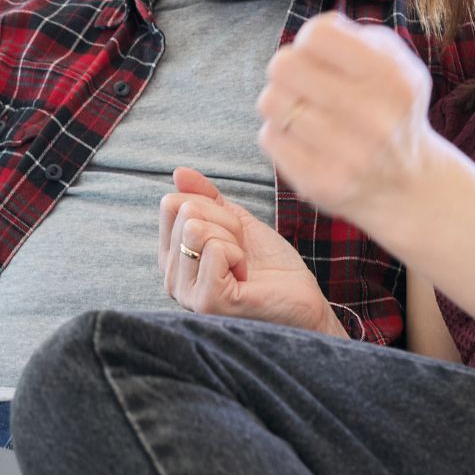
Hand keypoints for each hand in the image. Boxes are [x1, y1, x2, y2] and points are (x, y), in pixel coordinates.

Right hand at [159, 168, 339, 333]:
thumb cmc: (273, 268)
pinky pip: (215, 249)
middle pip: (186, 214)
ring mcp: (187, 293)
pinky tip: (245, 278)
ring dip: (233, 240)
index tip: (233, 234)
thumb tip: (179, 173)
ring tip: (244, 265)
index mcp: (174, 258)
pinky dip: (239, 255)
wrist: (303, 301)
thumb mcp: (237, 222)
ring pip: (196, 229)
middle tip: (243, 252)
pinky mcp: (207, 301)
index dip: (211, 207)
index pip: (171, 205)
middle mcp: (172, 278)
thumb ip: (207, 198)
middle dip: (226, 223)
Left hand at [257, 13, 442, 242]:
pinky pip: (268, 136)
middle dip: (287, 68)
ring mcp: (346, 154)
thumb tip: (311, 33)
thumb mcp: (396, 63)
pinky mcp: (319, 182)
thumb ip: (357, 35)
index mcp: (392, 78)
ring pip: (270, 101)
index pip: (317, 35)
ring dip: (280, 101)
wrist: (407, 184)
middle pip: (283, 65)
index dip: (308, 39)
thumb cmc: (390, 109)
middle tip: (302, 81)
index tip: (316, 53)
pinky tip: (302, 137)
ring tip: (302, 109)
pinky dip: (279, 132)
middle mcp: (373, 117)